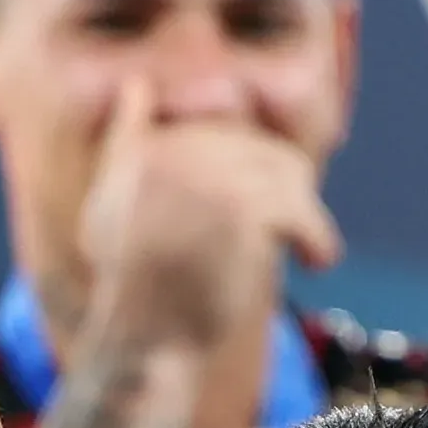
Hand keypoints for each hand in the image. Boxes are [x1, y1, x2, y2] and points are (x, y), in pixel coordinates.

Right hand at [66, 84, 341, 374]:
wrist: (139, 342)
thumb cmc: (129, 284)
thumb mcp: (110, 203)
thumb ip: (126, 142)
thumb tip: (138, 86)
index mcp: (146, 143)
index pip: (225, 128)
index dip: (253, 165)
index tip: (255, 211)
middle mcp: (174, 150)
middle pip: (262, 148)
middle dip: (284, 188)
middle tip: (295, 228)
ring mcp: (208, 177)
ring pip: (288, 172)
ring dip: (303, 213)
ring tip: (308, 247)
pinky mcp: (242, 212)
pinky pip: (301, 210)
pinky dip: (317, 238)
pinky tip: (317, 262)